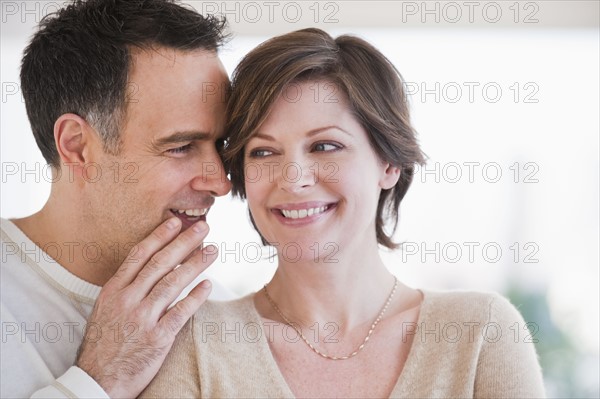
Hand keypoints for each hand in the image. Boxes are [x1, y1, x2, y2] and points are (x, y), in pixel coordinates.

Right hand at [76, 217, 216, 397]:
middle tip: (203, 228)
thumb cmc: (102, 344)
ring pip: (172, 283)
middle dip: (184, 242)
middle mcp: (128, 300)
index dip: (159, 237)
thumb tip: (146, 268)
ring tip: (212, 251)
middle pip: (160, 264)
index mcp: (114, 291)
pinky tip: (207, 285)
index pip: (140, 256)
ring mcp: (142, 318)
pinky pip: (180, 313)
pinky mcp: (157, 338)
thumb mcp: (104, 310)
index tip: (176, 222)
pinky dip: (195, 298)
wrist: (96, 380)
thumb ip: (123, 289)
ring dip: (195, 264)